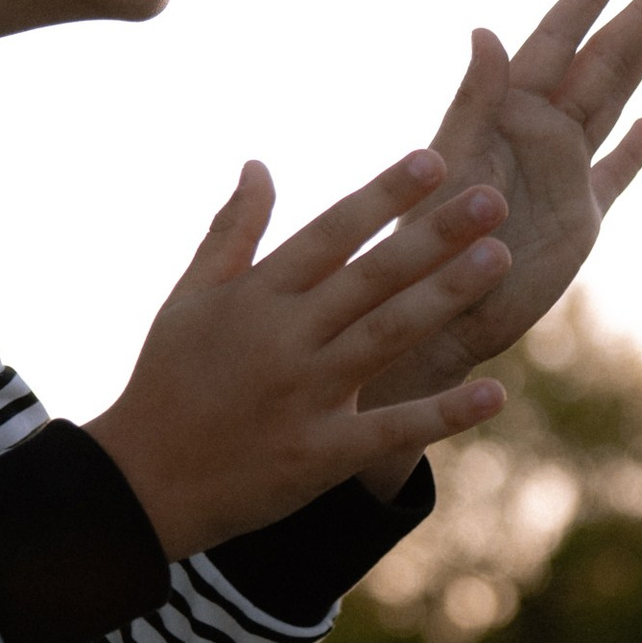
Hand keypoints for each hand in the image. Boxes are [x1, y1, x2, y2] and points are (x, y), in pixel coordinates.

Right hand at [88, 151, 513, 559]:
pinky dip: (443, 412)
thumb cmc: (168, 380)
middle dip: (434, 235)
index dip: (382, 194)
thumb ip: (231, 231)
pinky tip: (495, 391)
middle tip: (493, 197)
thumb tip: (258, 164)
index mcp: (255, 297)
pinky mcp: (320, 454)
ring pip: (387, 335)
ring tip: (499, 259)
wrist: (141, 483)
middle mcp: (284, 338)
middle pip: (371, 277)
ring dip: (446, 296)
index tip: (433, 159)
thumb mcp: (190, 299)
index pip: (330, 233)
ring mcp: (304, 396)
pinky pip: (392, 429)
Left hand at [357, 0, 641, 402]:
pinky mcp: (580, 220)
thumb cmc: (427, 246)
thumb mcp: (449, 166)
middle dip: (637, 18)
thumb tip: (487, 31)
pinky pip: (614, 174)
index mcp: (506, 114)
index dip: (583, 1)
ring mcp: (563, 174)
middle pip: (599, 63)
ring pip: (613, 102)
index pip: (554, 43)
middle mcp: (539, 134)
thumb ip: (472, 102)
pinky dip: (633, 151)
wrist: (435, 318)